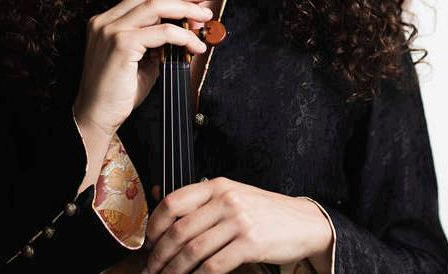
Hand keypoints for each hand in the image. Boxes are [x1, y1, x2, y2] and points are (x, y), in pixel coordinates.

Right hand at [73, 0, 212, 135]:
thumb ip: (157, 43)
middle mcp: (105, 21)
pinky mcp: (121, 44)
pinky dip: (183, 36)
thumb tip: (186, 31)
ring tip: (204, 17)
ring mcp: (111, 30)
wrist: (96, 116)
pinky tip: (195, 46)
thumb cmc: (118, 92)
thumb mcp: (141, 60)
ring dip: (186, 9)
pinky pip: (162, 33)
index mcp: (107, 20)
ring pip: (156, 6)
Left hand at [143, 177, 333, 273]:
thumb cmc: (264, 212)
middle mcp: (225, 199)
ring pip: (193, 250)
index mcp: (216, 186)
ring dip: (175, 270)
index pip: (173, 202)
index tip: (148, 243)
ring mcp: (238, 220)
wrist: (302, 222)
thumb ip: (204, 204)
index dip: (155, 225)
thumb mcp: (233, 197)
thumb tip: (167, 214)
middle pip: (179, 230)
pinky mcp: (250, 243)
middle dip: (161, 255)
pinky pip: (214, 265)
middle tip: (152, 269)